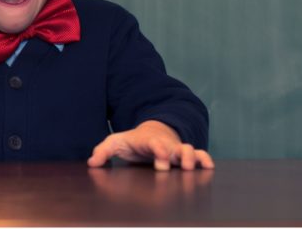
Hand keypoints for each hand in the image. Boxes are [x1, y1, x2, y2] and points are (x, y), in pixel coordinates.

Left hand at [87, 120, 214, 170]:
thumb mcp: (116, 143)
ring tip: (194, 169)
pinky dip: (205, 160)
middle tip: (182, 167)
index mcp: (149, 141)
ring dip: (194, 159)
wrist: (152, 133)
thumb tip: (92, 163)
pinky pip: (200, 156)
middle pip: (176, 148)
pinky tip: (209, 167)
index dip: (159, 151)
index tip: (161, 162)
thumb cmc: (133, 141)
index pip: (155, 144)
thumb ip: (103, 151)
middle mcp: (165, 145)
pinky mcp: (185, 156)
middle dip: (180, 157)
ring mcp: (177, 150)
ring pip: (190, 151)